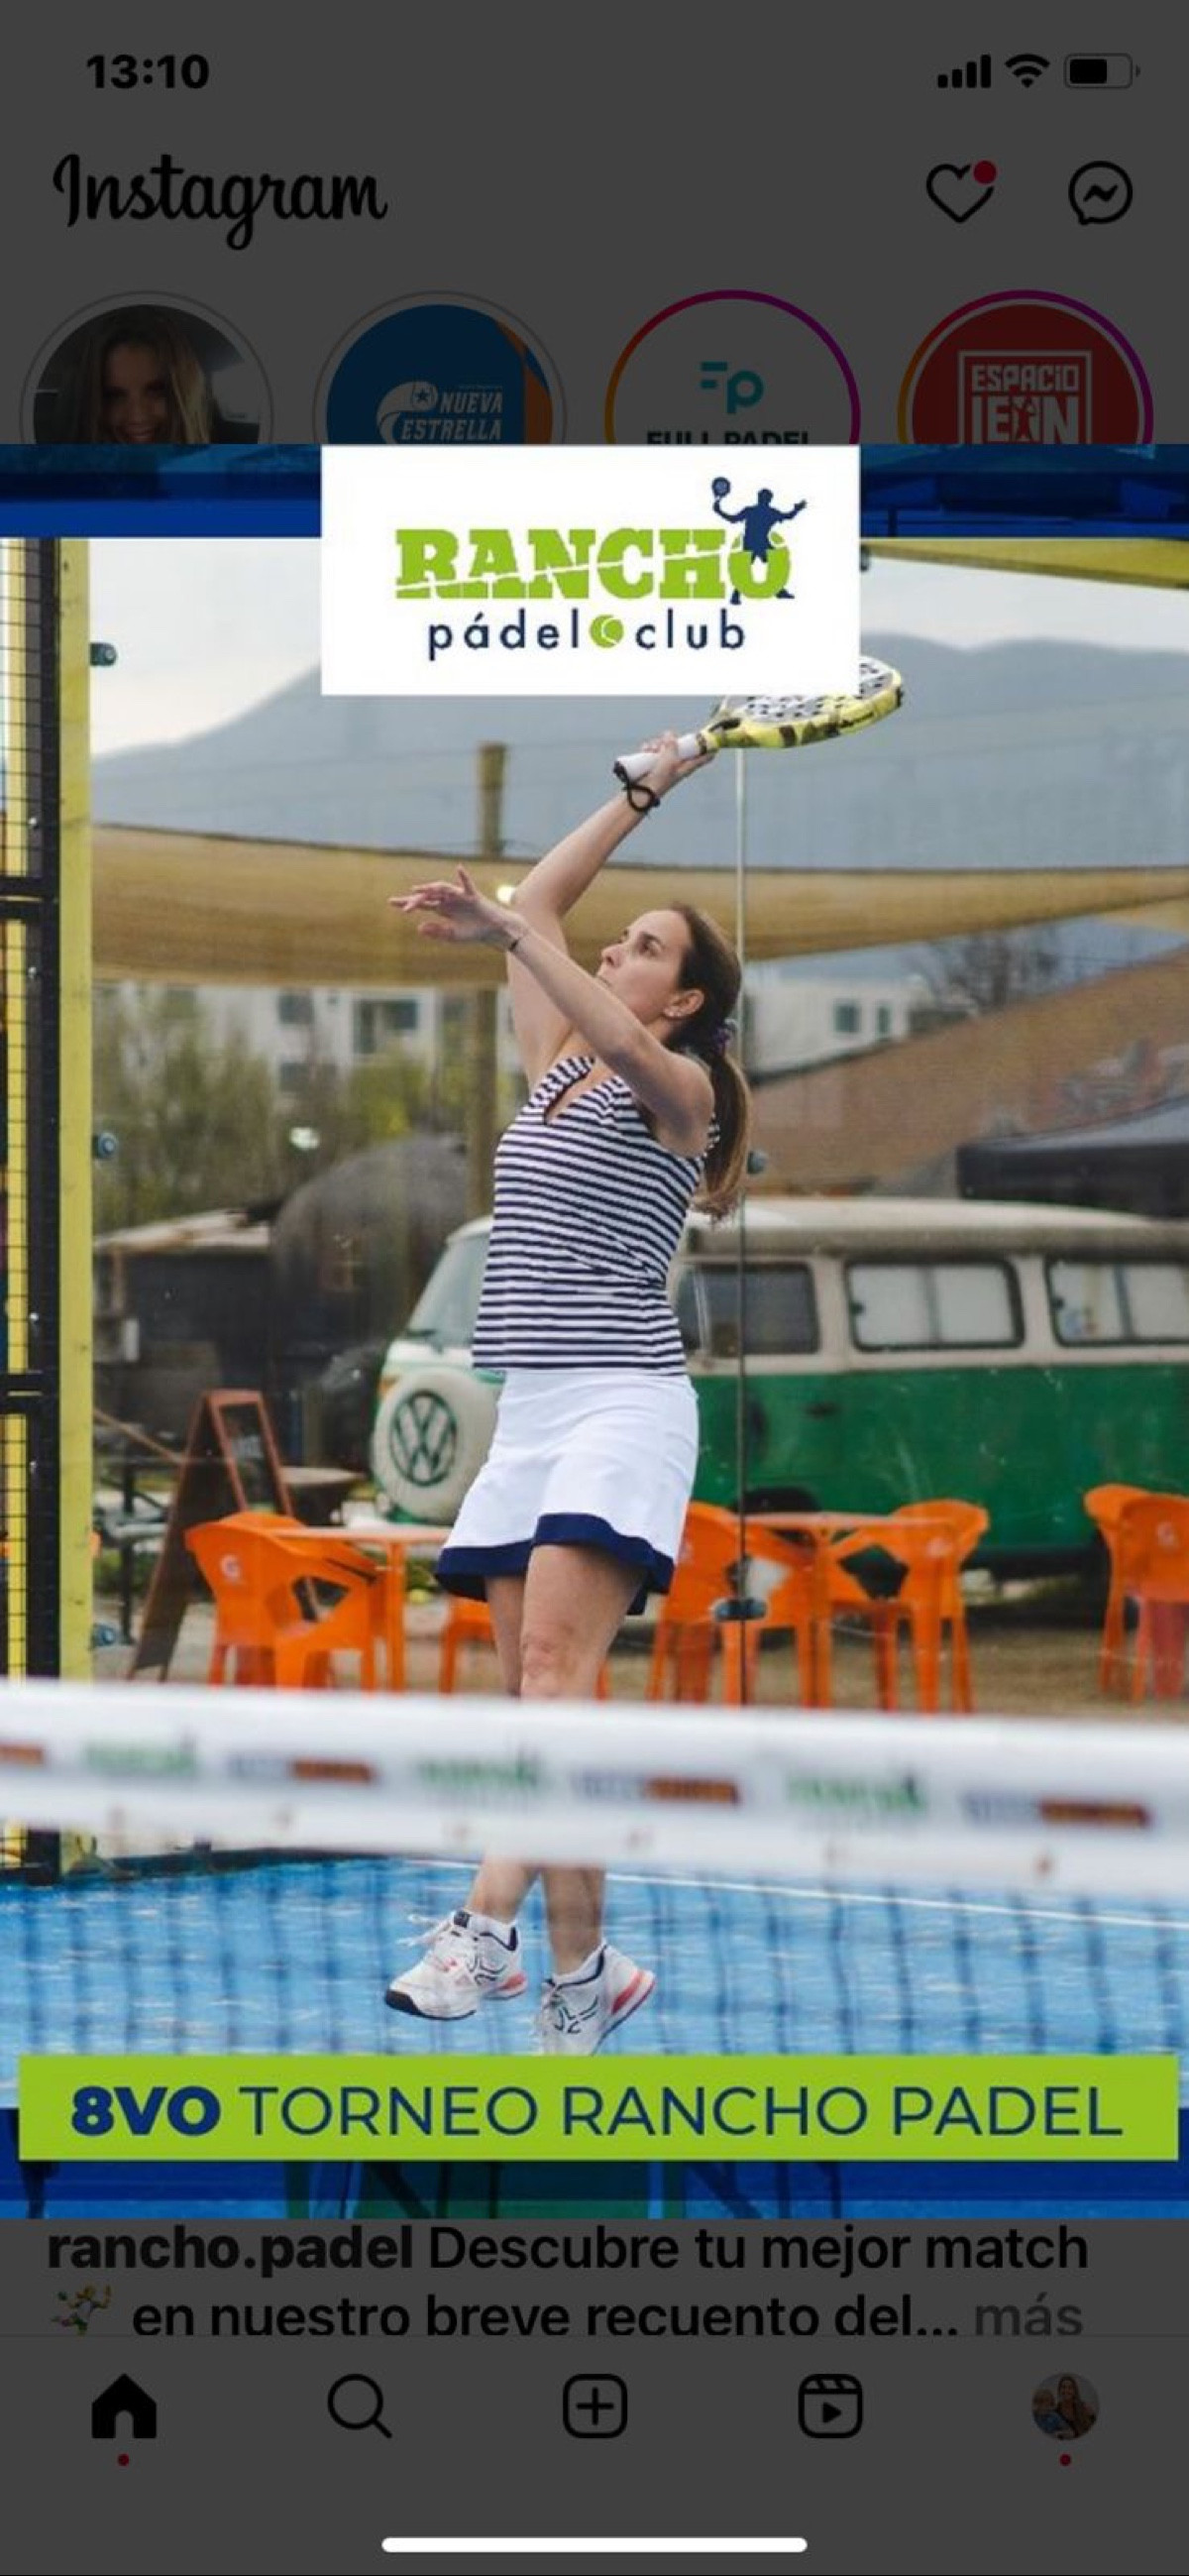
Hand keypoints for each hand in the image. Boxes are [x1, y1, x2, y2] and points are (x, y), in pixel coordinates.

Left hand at [389, 865, 516, 946]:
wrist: (492, 931)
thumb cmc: (473, 932)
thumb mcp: (451, 936)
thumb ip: (436, 932)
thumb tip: (419, 927)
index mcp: (442, 908)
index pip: (422, 903)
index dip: (408, 902)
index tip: (392, 902)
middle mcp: (448, 900)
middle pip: (428, 896)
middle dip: (415, 900)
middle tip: (402, 905)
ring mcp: (459, 896)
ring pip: (442, 889)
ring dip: (430, 889)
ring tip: (418, 891)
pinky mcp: (473, 896)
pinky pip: (468, 885)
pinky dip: (464, 877)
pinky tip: (459, 868)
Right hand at [629, 729, 713, 797]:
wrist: (642, 792)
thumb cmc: (659, 781)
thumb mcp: (669, 761)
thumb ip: (671, 746)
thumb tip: (669, 735)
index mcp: (686, 766)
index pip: (703, 757)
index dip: (709, 750)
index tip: (716, 744)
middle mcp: (677, 764)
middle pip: (681, 746)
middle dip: (671, 740)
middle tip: (665, 740)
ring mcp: (665, 763)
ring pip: (665, 746)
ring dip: (657, 744)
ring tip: (652, 750)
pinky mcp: (653, 763)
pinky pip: (653, 750)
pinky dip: (649, 749)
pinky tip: (646, 751)